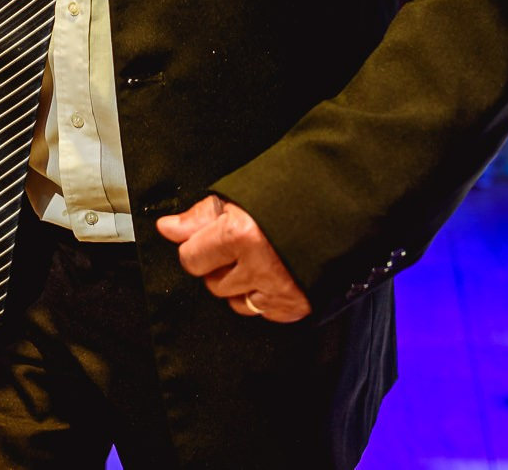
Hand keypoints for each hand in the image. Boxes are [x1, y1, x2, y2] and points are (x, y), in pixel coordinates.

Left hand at [155, 195, 310, 322]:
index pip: (191, 259)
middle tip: (241, 246)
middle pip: (212, 284)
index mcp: (241, 235)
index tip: (212, 238)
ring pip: (235, 302)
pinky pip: (261, 312)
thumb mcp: (241, 197)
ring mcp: (278, 291)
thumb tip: (167, 228)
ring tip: (259, 259)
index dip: (198, 247)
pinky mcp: (294, 307)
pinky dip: (263, 296)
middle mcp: (259, 267)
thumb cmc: (290, 195)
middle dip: (220, 266)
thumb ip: (200, 216)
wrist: (339, 206)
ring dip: (240, 285)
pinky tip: (274, 274)